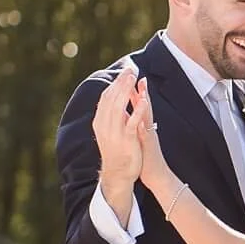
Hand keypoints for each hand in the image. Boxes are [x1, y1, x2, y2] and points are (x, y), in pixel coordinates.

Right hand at [91, 62, 142, 191]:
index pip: (106, 97)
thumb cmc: (118, 151)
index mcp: (101, 122)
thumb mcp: (112, 130)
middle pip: (111, 98)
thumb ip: (113, 116)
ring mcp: (115, 132)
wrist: (118, 174)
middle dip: (120, 82)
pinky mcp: (127, 140)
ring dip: (126, 91)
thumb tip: (115, 100)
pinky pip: (131, 123)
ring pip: (119, 107)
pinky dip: (136, 111)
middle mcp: (105, 125)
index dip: (115, 83)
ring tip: (134, 77)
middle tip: (130, 68)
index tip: (125, 71)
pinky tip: (143, 100)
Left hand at [121, 76, 174, 198]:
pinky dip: (143, 121)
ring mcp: (148, 135)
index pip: (135, 105)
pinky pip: (145, 130)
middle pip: (142, 105)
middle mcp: (146, 127)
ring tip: (141, 86)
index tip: (125, 77)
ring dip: (144, 100)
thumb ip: (135, 126)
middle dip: (138, 89)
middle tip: (134, 74)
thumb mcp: (139, 138)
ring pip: (146, 114)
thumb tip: (130, 115)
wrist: (155, 175)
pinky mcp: (149, 144)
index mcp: (141, 126)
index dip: (130, 91)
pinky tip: (141, 113)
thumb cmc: (145, 157)